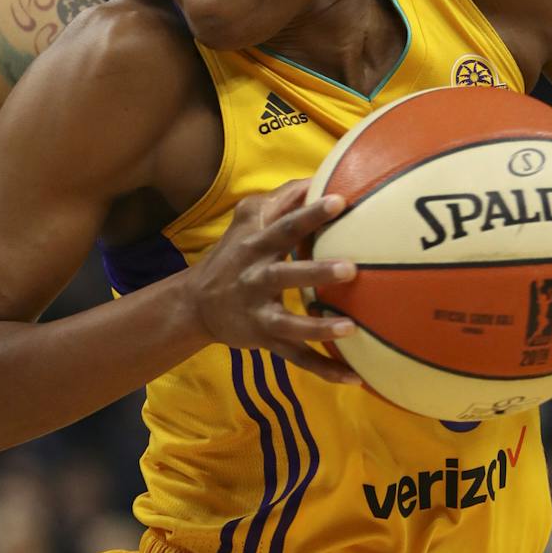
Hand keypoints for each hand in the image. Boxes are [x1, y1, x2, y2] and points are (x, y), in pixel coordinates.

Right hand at [190, 178, 361, 382]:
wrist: (196, 304)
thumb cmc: (233, 254)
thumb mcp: (246, 220)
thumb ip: (280, 198)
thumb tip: (317, 174)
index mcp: (257, 246)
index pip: (285, 225)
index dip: (310, 213)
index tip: (341, 201)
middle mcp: (257, 279)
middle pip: (286, 274)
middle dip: (317, 271)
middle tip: (352, 267)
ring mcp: (260, 314)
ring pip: (291, 324)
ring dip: (320, 327)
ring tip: (350, 329)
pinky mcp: (266, 340)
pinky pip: (297, 358)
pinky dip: (325, 370)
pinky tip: (355, 378)